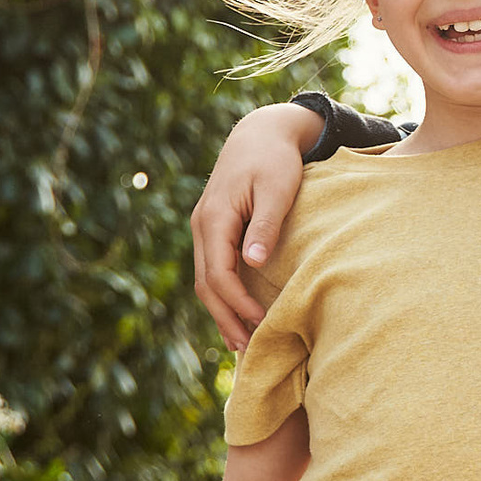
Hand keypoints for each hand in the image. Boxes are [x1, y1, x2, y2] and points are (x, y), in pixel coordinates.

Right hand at [188, 103, 321, 348]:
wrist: (261, 132)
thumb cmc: (275, 159)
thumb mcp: (277, 188)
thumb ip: (266, 225)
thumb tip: (253, 263)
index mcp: (215, 217)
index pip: (218, 272)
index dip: (238, 302)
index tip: (262, 322)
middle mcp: (202, 225)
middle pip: (206, 283)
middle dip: (225, 317)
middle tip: (248, 348)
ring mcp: (204, 227)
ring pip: (205, 278)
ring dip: (221, 310)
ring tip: (241, 341)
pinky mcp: (214, 229)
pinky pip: (212, 268)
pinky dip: (223, 293)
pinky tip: (238, 313)